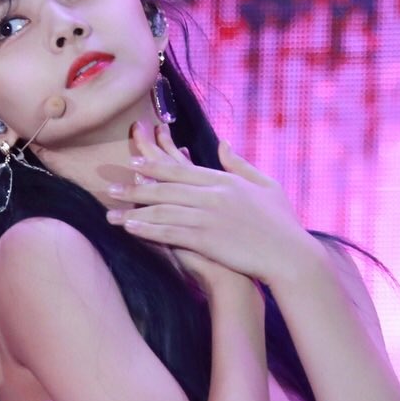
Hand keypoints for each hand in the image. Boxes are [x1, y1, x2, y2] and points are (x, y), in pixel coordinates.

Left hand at [106, 123, 309, 286]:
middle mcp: (213, 194)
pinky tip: (130, 229)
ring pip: (162, 209)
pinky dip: (147, 230)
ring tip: (110, 213)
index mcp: (225, 180)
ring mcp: (208, 216)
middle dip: (134, 188)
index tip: (133, 163)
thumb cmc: (282, 224)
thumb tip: (221, 144)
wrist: (289, 255)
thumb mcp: (266, 185)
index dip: (154, 166)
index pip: (181, 169)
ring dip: (133, 211)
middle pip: (164, 188)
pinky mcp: (207, 239)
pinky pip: (169, 232)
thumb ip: (240, 164)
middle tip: (109, 187)